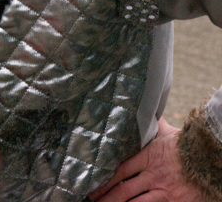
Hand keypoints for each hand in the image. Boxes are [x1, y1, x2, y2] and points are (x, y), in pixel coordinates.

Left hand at [89, 118, 203, 201]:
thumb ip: (154, 125)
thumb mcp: (170, 133)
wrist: (213, 158)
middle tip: (92, 200)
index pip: (120, 169)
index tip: (92, 183)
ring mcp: (165, 191)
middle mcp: (154, 175)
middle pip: (124, 189)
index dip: (104, 178)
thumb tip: (146, 107)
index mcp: (149, 157)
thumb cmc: (190, 146)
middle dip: (106, 196)